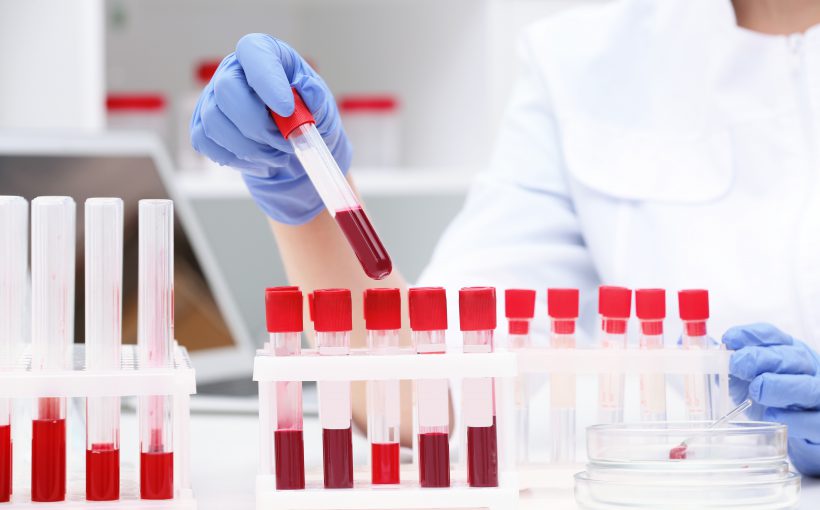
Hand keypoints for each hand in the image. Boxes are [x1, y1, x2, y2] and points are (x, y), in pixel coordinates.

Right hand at [190, 33, 351, 224]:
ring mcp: (212, 98)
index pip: (254, 52)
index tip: (286, 109)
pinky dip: (237, 159)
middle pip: (227, 90)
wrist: (293, 145)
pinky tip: (260, 161)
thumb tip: (308, 91)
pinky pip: (206, 143)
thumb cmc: (305, 115)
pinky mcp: (202, 126)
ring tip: (278, 155)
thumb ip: (316, 97)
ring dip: (251, 148)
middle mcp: (232, 71)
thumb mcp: (320, 104)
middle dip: (258, 125)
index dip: (267, 80)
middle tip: (285, 142)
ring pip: (215, 122)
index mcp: (263, 53)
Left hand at [723, 323, 819, 474]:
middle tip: (737, 366)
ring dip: (779, 386)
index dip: (748, 335)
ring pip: (805, 386)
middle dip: (760, 358)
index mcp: (785, 351)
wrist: (802, 431)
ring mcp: (817, 395)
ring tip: (756, 390)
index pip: (770, 335)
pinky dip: (794, 418)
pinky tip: (774, 415)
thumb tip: (682, 341)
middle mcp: (806, 369)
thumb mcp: (744, 376)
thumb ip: (719, 360)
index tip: (727, 339)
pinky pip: (813, 420)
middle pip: (788, 356)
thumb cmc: (771, 398)